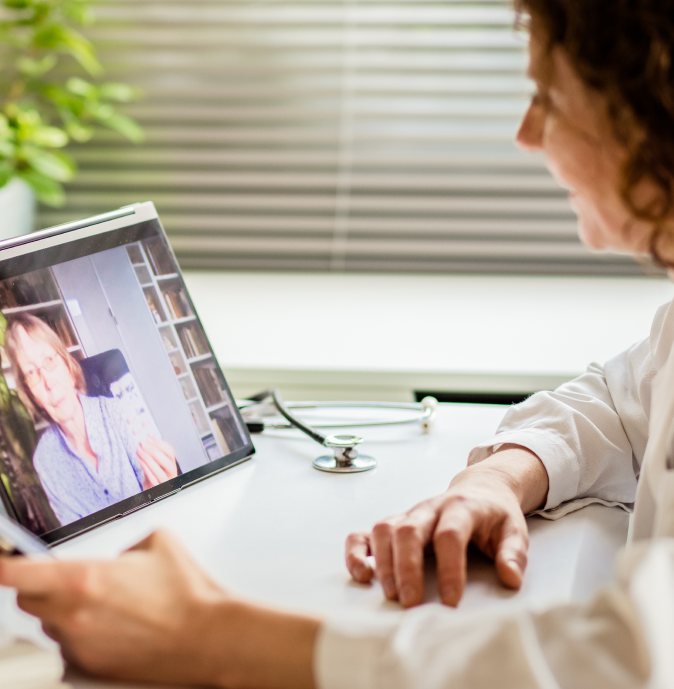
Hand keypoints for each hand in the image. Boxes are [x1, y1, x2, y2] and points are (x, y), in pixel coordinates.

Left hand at [0, 531, 318, 688]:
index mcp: (84, 577)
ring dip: (63, 612)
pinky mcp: (91, 667)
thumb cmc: (187, 593)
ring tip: (104, 605)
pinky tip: (114, 627)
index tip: (1, 560)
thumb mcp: (158, 542)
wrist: (206, 637)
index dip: (3, 564)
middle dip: (41, 587)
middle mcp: (73, 614)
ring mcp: (80, 645)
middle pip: (27, 600)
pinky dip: (81, 635)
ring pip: (49, 625)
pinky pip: (69, 648)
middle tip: (70, 579)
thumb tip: (119, 553)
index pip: (19, 571)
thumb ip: (127, 543)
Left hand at [137, 435, 177, 488]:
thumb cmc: (152, 476)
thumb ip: (153, 450)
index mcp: (171, 465)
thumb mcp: (153, 462)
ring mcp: (164, 482)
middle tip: (143, 444)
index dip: (161, 444)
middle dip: (155, 452)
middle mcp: (171, 473)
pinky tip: (139, 460)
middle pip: (168, 462)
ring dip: (148, 459)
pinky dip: (145, 468)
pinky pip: (152, 478)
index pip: (170, 452)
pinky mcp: (156, 488)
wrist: (149, 492)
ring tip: (139, 450)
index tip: (150, 438)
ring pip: (160, 471)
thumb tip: (150, 436)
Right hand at [345, 446, 548, 608]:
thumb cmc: (495, 515)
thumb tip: (510, 578)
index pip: (450, 534)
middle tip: (412, 603)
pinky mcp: (395, 523)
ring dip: (383, 563)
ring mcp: (409, 514)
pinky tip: (362, 575)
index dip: (449, 568)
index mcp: (462, 508)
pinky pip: (365, 532)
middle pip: (409, 530)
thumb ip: (513, 554)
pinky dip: (357, 552)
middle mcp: (430, 508)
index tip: (451, 601)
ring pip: (385, 529)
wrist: (481, 488)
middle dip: (407, 568)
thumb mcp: (514, 530)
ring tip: (392, 594)